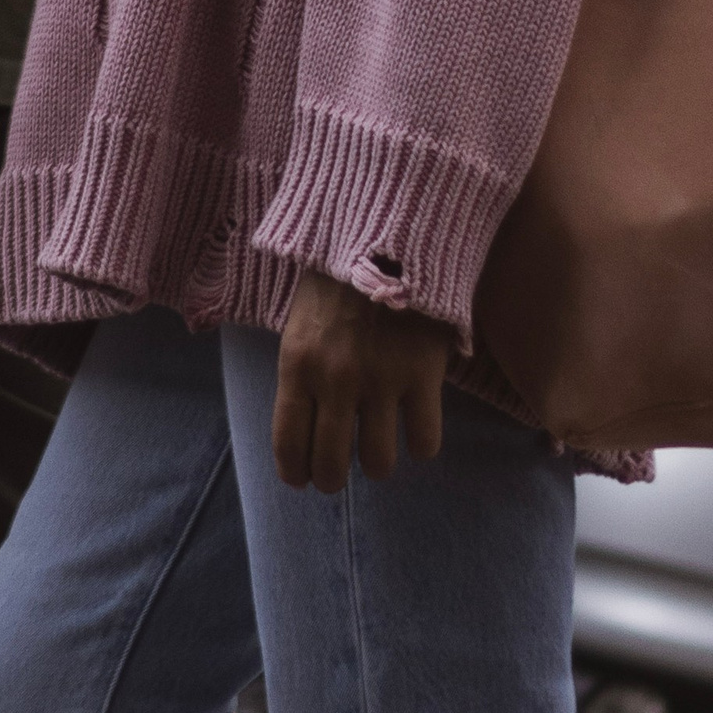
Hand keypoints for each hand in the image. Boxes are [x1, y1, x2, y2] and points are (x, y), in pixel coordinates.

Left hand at [271, 270, 450, 491]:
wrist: (386, 233)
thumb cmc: (337, 278)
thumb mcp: (301, 322)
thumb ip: (302, 372)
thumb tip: (304, 428)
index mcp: (297, 364)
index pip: (289, 443)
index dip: (295, 472)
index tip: (302, 479)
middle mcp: (335, 380)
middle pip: (331, 467)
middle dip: (333, 479)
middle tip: (339, 473)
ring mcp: (381, 380)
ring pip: (379, 463)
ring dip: (378, 463)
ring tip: (379, 447)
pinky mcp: (423, 375)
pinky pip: (424, 442)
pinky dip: (421, 443)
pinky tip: (415, 425)